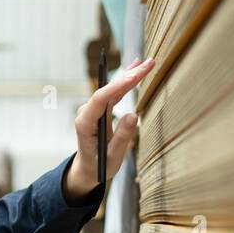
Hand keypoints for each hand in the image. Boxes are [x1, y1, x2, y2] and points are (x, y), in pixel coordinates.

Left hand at [64, 56, 155, 201]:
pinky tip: (135, 70)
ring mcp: (93, 110)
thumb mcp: (112, 158)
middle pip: (108, 89)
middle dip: (129, 75)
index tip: (135, 75)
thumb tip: (133, 115)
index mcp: (85, 124)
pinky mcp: (101, 110)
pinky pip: (114, 93)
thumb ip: (122, 138)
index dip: (118, 85)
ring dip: (130, 75)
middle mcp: (87, 113)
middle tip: (149, 63)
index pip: (100, 99)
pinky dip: (126, 82)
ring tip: (146, 62)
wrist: (88, 170)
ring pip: (112, 88)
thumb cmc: (98, 167)